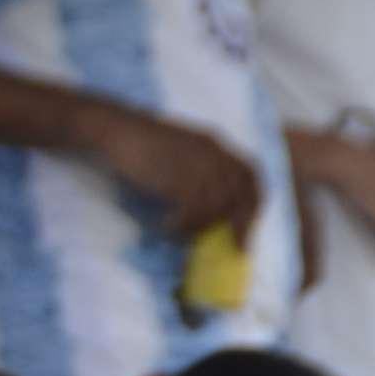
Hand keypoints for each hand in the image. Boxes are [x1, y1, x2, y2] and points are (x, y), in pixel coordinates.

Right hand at [95, 106, 266, 239]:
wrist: (119, 130)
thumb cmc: (144, 144)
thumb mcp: (184, 150)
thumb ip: (204, 170)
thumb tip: (216, 209)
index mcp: (217, 144)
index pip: (252, 174)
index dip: (255, 202)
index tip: (249, 225)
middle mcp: (213, 153)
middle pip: (241, 194)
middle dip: (242, 224)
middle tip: (234, 245)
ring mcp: (197, 164)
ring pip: (216, 207)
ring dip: (200, 225)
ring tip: (180, 229)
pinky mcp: (178, 176)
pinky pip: (192, 210)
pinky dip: (181, 224)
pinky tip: (166, 225)